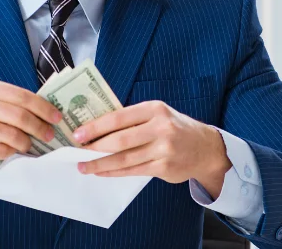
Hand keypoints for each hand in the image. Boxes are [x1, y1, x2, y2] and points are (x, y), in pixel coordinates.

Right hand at [0, 76, 62, 179]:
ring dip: (26, 142)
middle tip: (49, 134)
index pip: (21, 95)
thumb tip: (40, 109)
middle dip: (39, 127)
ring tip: (30, 145)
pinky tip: (13, 151)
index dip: (43, 107)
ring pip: (11, 134)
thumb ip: (3, 99)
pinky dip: (10, 152)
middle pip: (19, 115)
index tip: (55, 116)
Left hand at [73, 101, 231, 197]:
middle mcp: (160, 128)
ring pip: (124, 159)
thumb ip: (134, 119)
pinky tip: (101, 172)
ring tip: (83, 166)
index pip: (119, 117)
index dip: (96, 126)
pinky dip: (114, 172)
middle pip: (120, 140)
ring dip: (100, 163)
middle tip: (76, 150)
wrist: (205, 148)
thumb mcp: (158, 115)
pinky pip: (132, 171)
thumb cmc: (175, 128)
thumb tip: (98, 127)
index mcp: (155, 109)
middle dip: (95, 146)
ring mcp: (163, 149)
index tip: (78, 133)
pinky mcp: (164, 167)